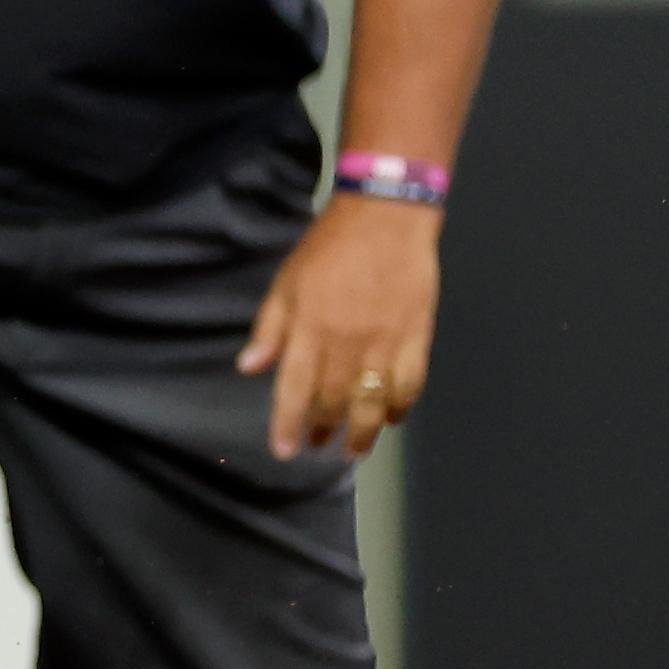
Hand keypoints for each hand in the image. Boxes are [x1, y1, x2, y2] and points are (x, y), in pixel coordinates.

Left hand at [239, 198, 442, 460]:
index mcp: (310, 329)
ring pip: (374, 402)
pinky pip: (410, 384)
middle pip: (334, 401)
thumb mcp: (286, 282)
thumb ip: (270, 328)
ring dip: (363, 432)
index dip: (287, 424)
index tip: (284, 450)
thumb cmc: (329, 248)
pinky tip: (391, 418)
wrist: (387, 218)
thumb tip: (250, 367)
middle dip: (323, 429)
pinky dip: (401, 406)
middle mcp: (347, 343)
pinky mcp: (417, 337)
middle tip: (318, 445)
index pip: (294, 389)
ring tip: (355, 448)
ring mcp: (386, 343)